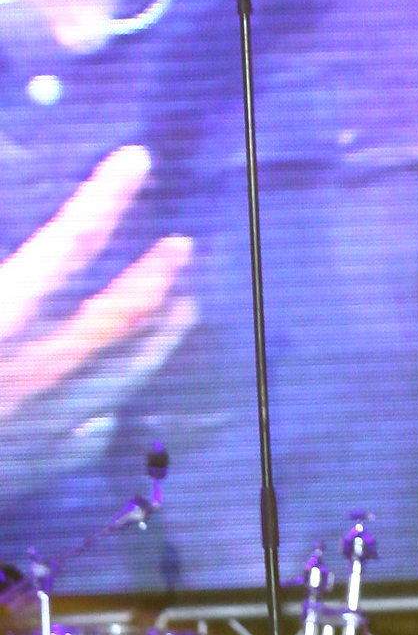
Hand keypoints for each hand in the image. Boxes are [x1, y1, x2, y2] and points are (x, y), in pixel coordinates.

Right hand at [0, 147, 195, 505]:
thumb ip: (8, 282)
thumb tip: (11, 234)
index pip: (67, 246)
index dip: (104, 200)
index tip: (136, 161)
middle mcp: (30, 374)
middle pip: (116, 318)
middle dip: (153, 277)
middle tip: (181, 247)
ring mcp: (36, 429)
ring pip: (120, 380)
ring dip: (158, 342)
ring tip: (184, 314)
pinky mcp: (26, 473)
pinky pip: (81, 444)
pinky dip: (100, 423)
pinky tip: (108, 417)